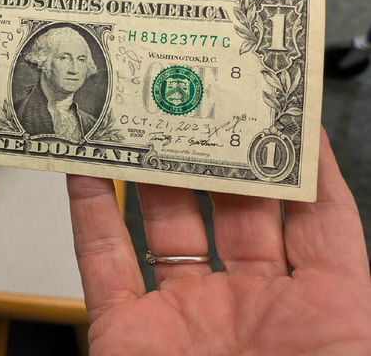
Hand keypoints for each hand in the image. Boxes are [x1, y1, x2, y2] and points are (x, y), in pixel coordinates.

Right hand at [67, 130, 370, 354]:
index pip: (303, 212)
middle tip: (200, 98)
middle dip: (212, 150)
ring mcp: (180, 316)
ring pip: (159, 224)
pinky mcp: (123, 332)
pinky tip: (86, 168)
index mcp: (311, 307)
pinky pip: (101, 261)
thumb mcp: (350, 326)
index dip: (290, 156)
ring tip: (143, 119)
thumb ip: (334, 239)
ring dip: (148, 171)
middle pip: (225, 207)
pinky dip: (89, 211)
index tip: (274, 103)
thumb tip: (322, 167)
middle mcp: (244, 304)